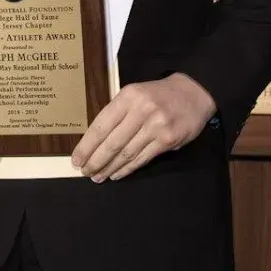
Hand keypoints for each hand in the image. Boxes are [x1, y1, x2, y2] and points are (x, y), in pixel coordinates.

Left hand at [70, 74, 216, 181]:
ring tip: (98, 176)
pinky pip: (142, 158)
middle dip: (96, 161)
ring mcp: (156, 126)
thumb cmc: (158, 95)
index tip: (77, 160)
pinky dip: (127, 169)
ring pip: (126, 153)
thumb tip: (94, 142)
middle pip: (112, 142)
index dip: (87, 146)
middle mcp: (142, 110)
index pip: (101, 125)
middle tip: (85, 173)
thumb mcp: (135, 94)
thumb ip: (117, 114)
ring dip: (110, 168)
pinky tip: (117, 174)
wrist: (193, 93)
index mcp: (128, 96)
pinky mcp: (168, 140)